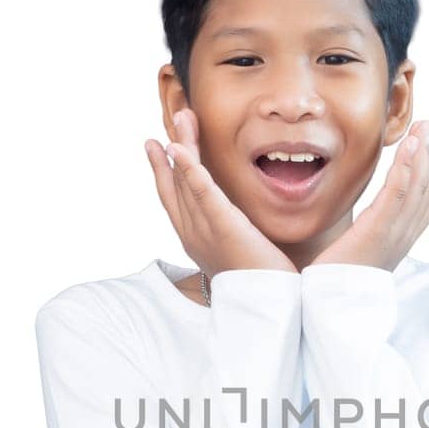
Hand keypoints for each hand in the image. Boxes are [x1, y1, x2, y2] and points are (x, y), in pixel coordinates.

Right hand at [143, 108, 295, 277]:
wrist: (267, 308)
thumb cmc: (258, 286)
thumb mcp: (238, 255)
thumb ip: (232, 235)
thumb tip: (237, 223)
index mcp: (195, 240)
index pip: (175, 200)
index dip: (165, 171)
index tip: (161, 145)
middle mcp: (192, 235)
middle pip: (175, 185)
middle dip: (171, 150)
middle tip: (170, 119)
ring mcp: (204, 231)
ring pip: (185, 182)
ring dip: (181, 147)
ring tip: (180, 119)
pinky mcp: (223, 227)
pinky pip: (203, 193)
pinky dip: (189, 170)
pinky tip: (180, 150)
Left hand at [312, 120, 428, 270]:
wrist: (329, 303)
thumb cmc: (338, 280)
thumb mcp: (359, 251)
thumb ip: (368, 233)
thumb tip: (367, 223)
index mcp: (400, 241)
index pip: (428, 206)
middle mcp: (403, 237)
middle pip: (426, 191)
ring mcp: (393, 234)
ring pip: (416, 188)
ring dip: (421, 155)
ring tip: (423, 127)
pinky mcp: (378, 231)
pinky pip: (396, 194)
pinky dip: (406, 169)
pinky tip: (408, 147)